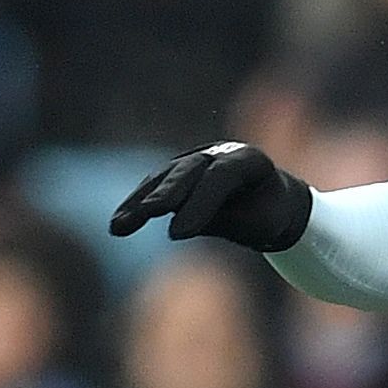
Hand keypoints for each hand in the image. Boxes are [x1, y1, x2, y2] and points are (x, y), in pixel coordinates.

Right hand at [108, 140, 314, 250]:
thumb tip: (183, 227)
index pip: (222, 177)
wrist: (270, 202)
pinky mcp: (175, 174)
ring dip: (140, 203)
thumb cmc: (268, 214)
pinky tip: (118, 226)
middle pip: (188, 171)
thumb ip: (232, 220)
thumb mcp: (263, 222)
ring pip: (163, 179)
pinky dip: (135, 206)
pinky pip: (152, 189)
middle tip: (150, 212)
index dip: (201, 203)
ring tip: (119, 227)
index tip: (178, 234)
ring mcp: (193, 161)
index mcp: (248, 160)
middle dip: (168, 193)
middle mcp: (217, 153)